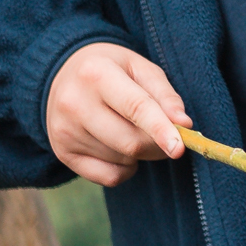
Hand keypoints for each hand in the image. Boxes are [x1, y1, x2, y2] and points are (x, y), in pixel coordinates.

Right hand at [46, 42, 190, 186]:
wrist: (61, 74)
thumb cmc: (110, 69)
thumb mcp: (139, 68)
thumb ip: (165, 95)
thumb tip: (183, 125)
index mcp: (96, 73)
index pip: (135, 107)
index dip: (160, 129)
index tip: (180, 148)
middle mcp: (74, 103)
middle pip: (131, 142)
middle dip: (158, 145)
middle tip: (169, 136)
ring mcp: (65, 131)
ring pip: (123, 160)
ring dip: (140, 153)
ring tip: (131, 129)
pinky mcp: (63, 153)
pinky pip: (109, 177)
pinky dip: (126, 169)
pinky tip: (119, 148)